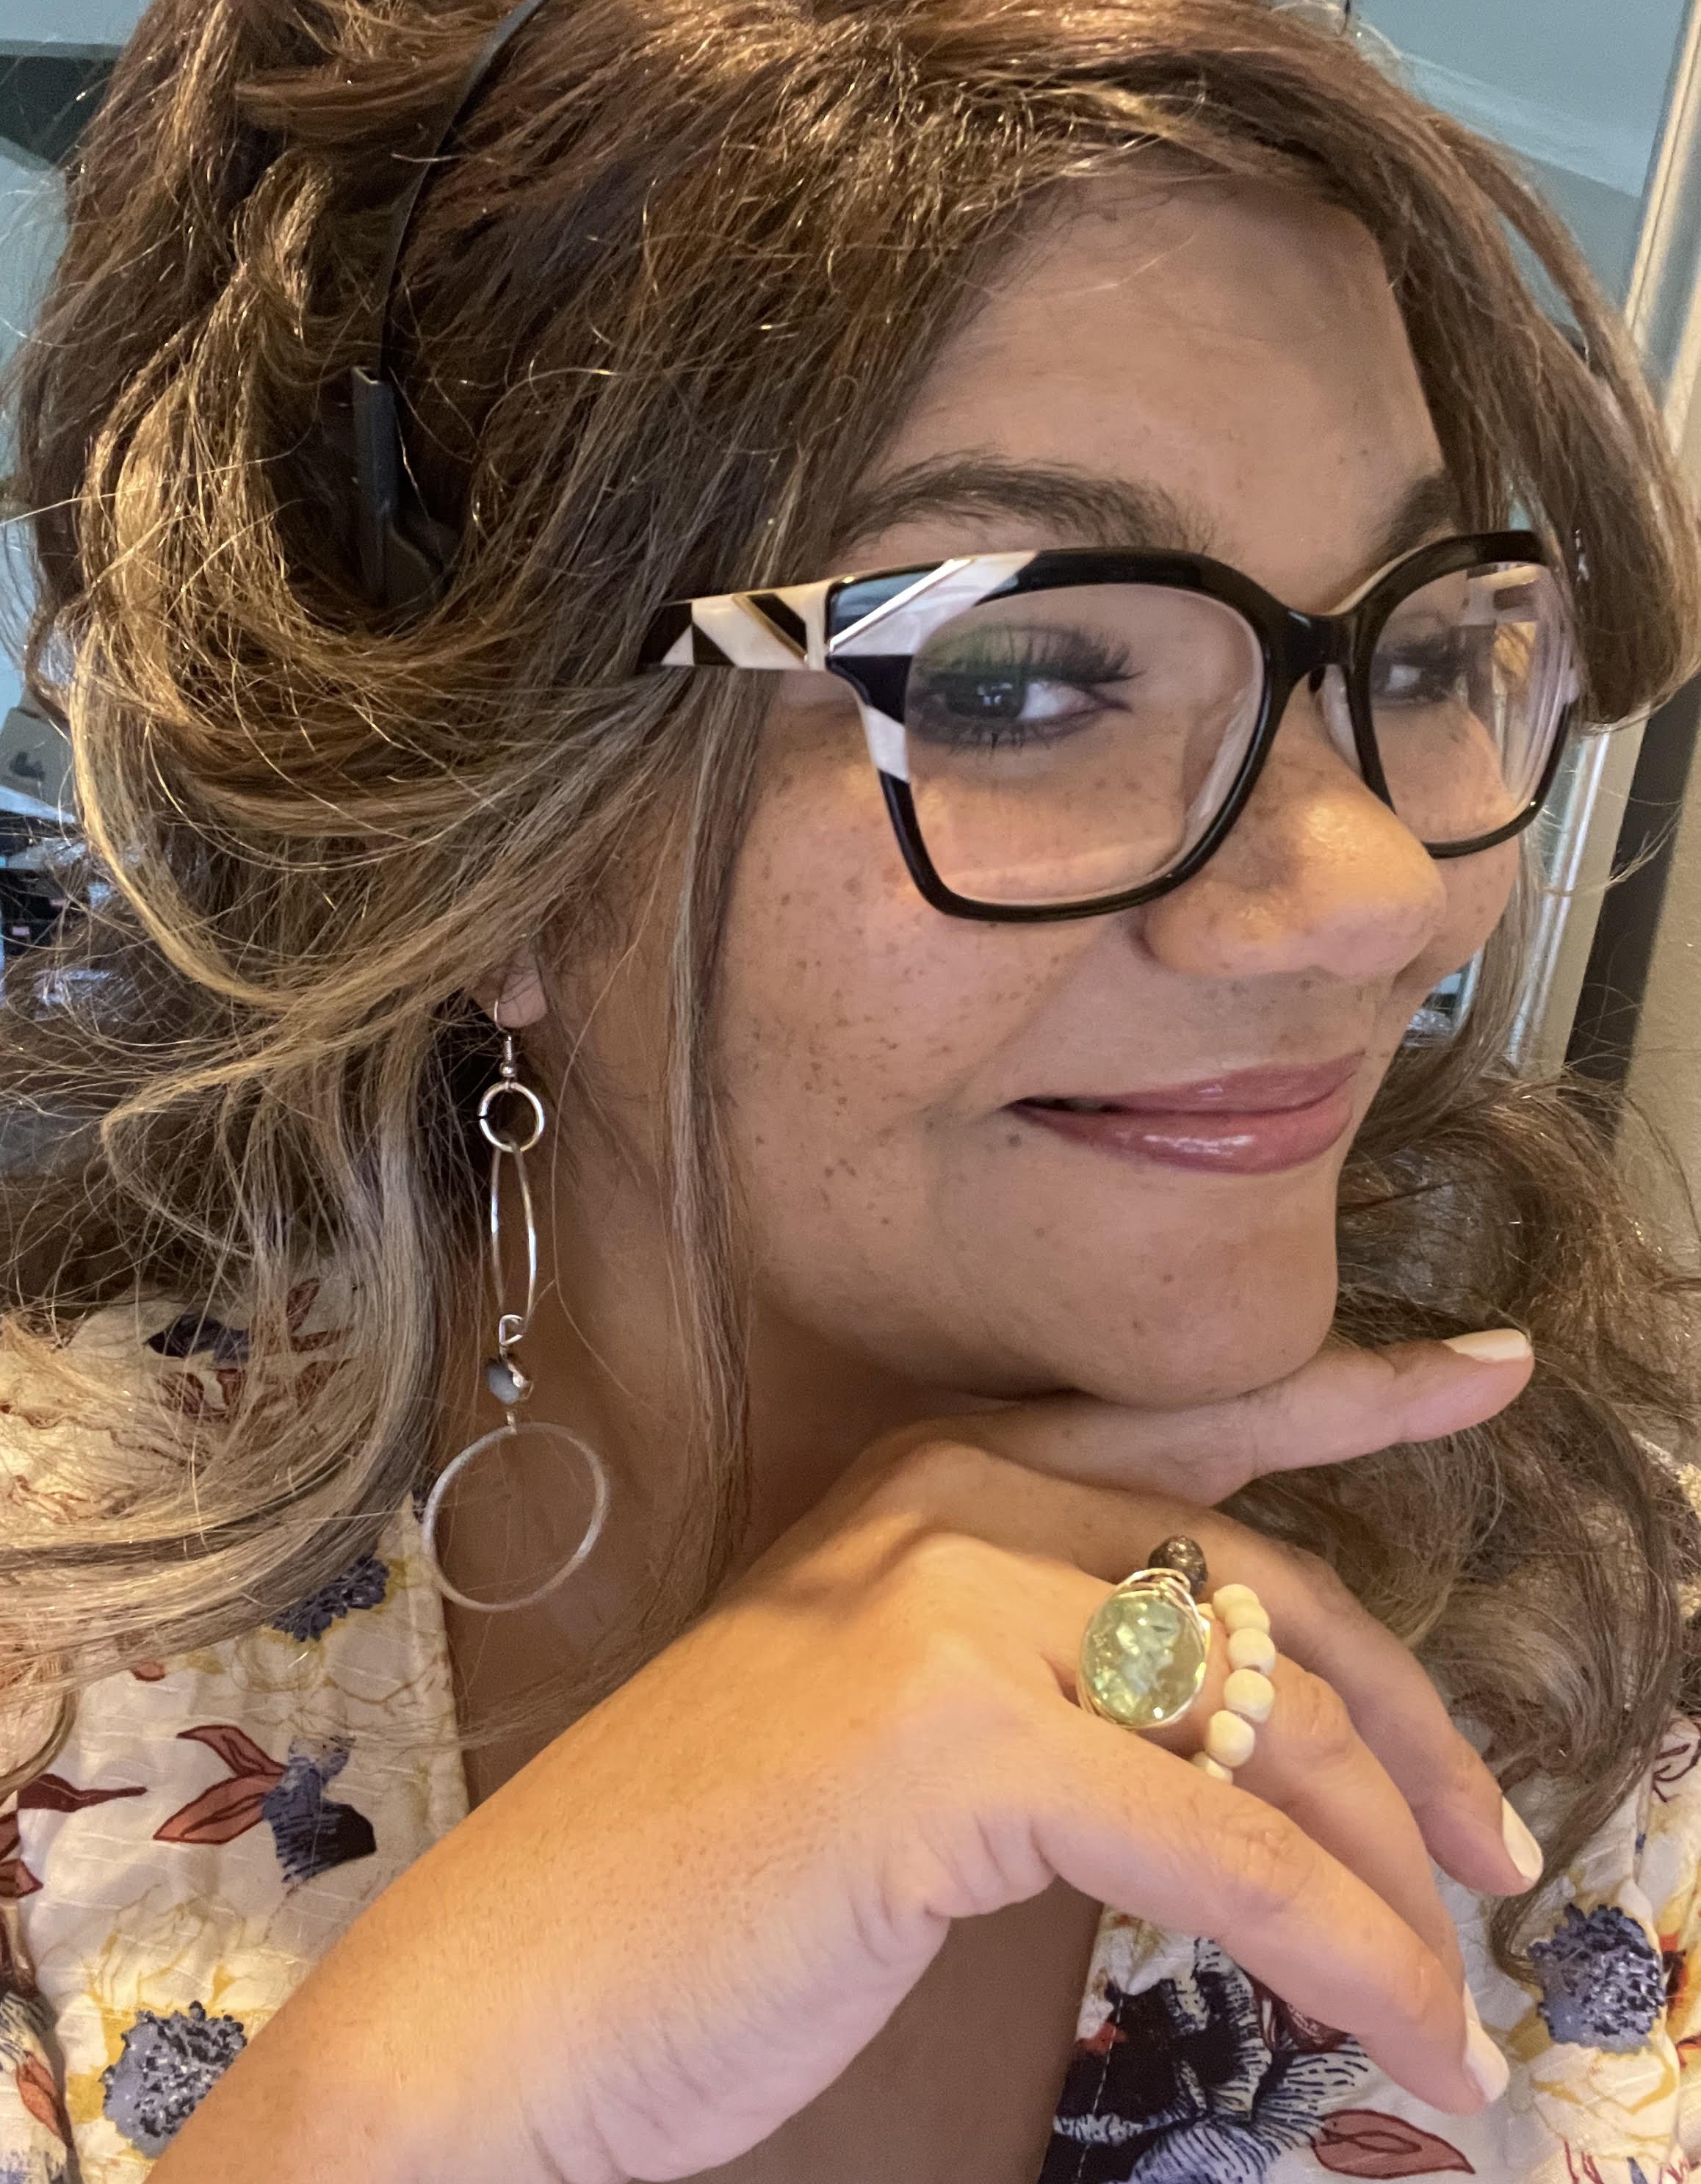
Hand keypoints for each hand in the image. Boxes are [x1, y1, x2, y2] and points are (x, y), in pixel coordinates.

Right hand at [153, 1331, 1533, 2183]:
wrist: (506, 2003)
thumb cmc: (692, 1888)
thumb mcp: (888, 1734)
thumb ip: (1040, 1683)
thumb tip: (1229, 1743)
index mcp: (921, 1478)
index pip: (1182, 1421)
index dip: (1351, 1398)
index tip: (1482, 1379)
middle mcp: (942, 1503)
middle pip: (1261, 1591)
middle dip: (1407, 1729)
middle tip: (1489, 1852)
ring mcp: (944, 1607)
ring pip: (1263, 1727)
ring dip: (1387, 1882)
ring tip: (1445, 1996)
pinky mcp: (955, 1743)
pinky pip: (1226, 1847)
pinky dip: (1344, 1951)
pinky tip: (1395, 2028)